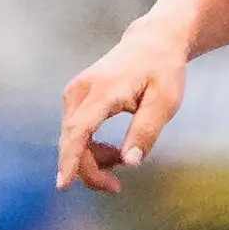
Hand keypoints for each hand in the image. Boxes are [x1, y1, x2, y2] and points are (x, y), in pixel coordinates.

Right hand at [54, 18, 189, 193]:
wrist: (152, 42)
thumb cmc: (162, 72)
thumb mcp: (165, 102)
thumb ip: (146, 131)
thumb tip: (130, 162)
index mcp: (104, 90)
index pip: (80, 130)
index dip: (71, 159)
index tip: (63, 185)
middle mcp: (81, 90)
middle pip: (73, 140)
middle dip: (90, 170)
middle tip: (115, 186)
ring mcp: (74, 92)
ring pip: (72, 139)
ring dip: (92, 159)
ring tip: (122, 158)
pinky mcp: (74, 97)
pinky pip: (75, 132)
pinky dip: (90, 148)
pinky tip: (111, 151)